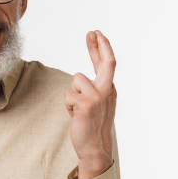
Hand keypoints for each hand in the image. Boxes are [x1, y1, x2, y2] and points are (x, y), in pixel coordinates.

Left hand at [64, 30, 116, 178]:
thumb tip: (81, 77)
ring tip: (78, 110)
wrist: (94, 147)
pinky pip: (69, 95)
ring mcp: (98, 97)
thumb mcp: (96, 104)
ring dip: (72, 96)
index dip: (101, 48)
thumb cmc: (92, 126)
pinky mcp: (87, 104)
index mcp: (109, 89)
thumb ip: (93, 89)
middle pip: (105, 62)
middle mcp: (107, 90)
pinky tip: (75, 116)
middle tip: (92, 31)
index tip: (96, 34)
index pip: (107, 64)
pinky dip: (68, 106)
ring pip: (76, 80)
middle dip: (98, 46)